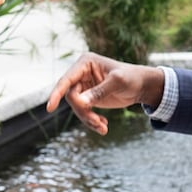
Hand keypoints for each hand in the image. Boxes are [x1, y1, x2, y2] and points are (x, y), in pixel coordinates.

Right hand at [44, 51, 162, 135]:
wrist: (142, 86)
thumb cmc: (131, 78)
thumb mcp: (117, 82)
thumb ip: (98, 91)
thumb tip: (81, 102)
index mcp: (85, 63)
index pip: (66, 80)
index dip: (56, 94)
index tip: (50, 108)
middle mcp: (81, 73)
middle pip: (71, 97)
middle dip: (83, 111)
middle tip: (98, 123)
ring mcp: (84, 86)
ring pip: (77, 107)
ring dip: (88, 119)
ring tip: (103, 128)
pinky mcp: (89, 97)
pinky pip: (83, 111)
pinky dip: (92, 120)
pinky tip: (103, 125)